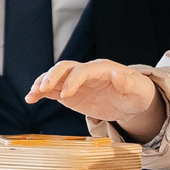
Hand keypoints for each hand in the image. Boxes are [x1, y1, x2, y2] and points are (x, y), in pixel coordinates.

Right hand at [26, 59, 164, 138]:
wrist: (130, 101)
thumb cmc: (137, 94)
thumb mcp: (138, 90)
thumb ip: (128, 83)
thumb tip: (117, 74)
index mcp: (102, 69)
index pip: (84, 70)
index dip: (74, 80)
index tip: (67, 94)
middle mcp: (86, 72)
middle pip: (65, 67)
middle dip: (53, 76)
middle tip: (44, 89)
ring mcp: (76, 82)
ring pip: (55, 76)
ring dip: (42, 83)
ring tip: (32, 94)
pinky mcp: (69, 93)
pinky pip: (52, 90)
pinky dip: (40, 93)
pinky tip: (31, 99)